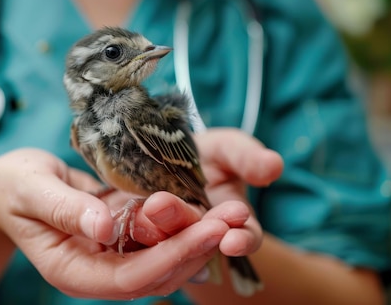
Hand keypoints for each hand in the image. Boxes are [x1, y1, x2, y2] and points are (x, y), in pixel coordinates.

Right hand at [0, 148, 242, 299]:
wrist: (9, 186)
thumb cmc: (13, 187)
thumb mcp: (32, 190)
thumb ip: (64, 210)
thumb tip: (103, 228)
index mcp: (72, 271)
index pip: (128, 278)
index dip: (168, 258)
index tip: (205, 233)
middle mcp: (97, 271)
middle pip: (156, 274)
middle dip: (197, 248)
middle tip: (235, 219)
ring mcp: (112, 256)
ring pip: (164, 259)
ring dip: (200, 238)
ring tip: (235, 213)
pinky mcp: (122, 237)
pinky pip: (159, 238)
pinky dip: (185, 226)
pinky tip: (211, 207)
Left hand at [99, 128, 282, 259]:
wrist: (165, 152)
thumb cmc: (207, 154)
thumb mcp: (229, 149)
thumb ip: (248, 157)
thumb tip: (274, 166)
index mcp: (232, 220)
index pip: (244, 236)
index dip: (241, 240)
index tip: (233, 240)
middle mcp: (200, 232)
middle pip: (196, 235)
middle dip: (183, 223)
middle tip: (162, 206)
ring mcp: (167, 230)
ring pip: (163, 233)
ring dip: (153, 222)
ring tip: (145, 205)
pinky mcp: (135, 223)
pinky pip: (132, 227)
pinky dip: (128, 218)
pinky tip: (116, 212)